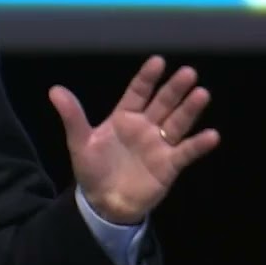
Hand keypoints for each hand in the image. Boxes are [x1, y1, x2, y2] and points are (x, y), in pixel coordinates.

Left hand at [49, 55, 219, 224]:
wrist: (104, 203)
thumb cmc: (92, 169)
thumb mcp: (79, 142)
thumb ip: (72, 116)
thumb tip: (54, 90)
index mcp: (123, 117)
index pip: (138, 92)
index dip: (147, 78)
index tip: (158, 61)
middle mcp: (145, 127)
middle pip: (163, 103)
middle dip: (174, 89)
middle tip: (188, 72)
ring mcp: (159, 145)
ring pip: (177, 123)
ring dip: (189, 110)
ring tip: (201, 94)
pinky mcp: (169, 165)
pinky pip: (186, 152)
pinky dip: (198, 145)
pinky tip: (212, 135)